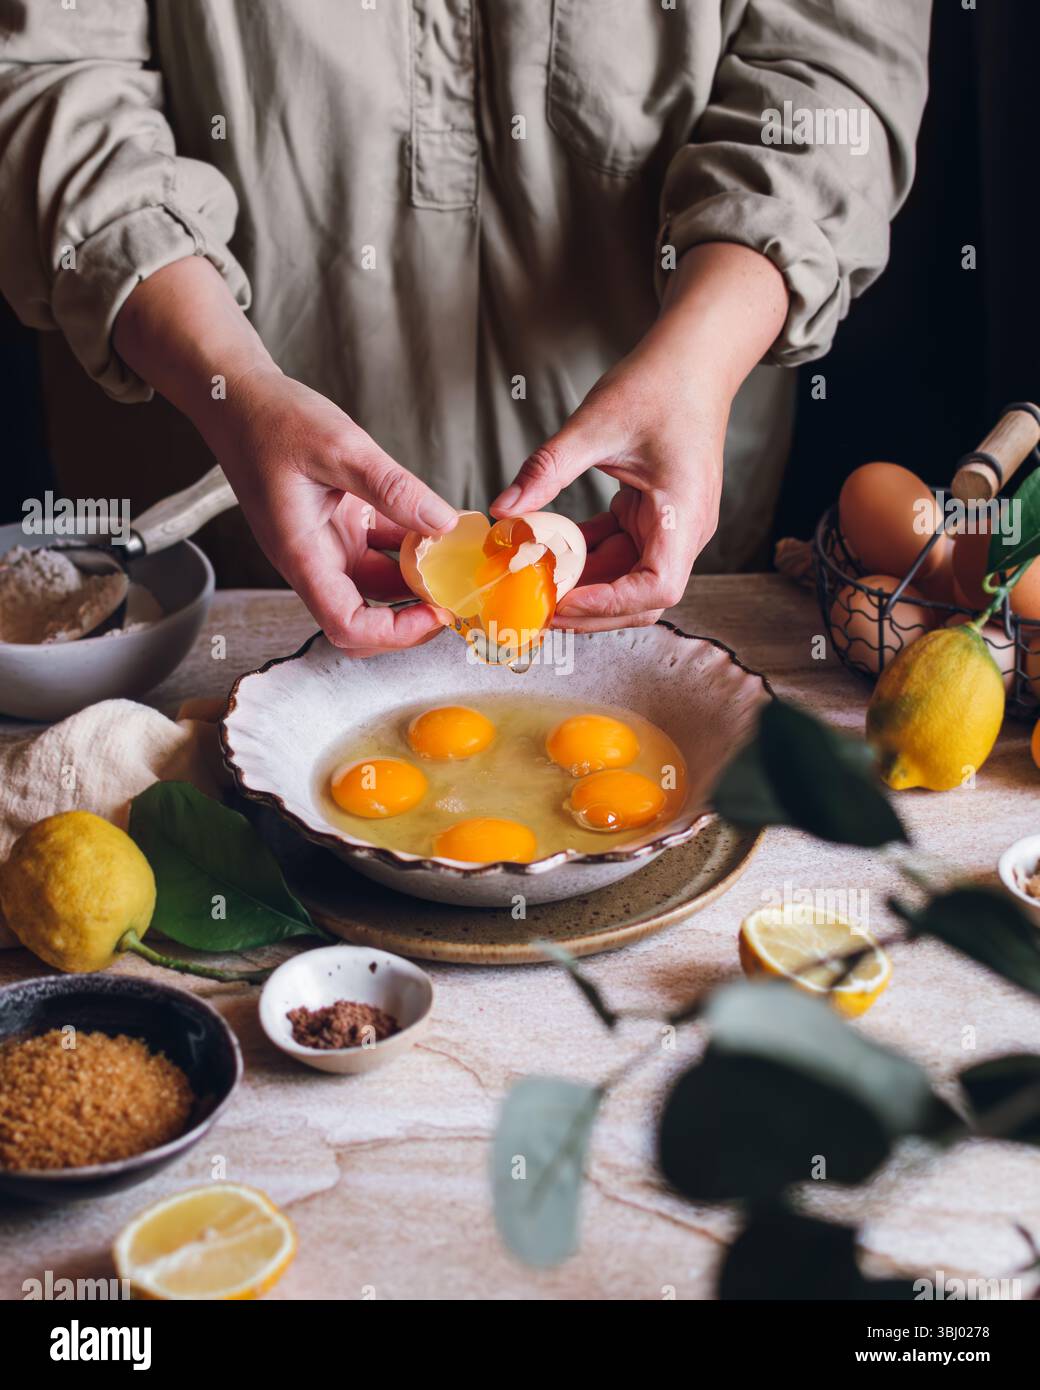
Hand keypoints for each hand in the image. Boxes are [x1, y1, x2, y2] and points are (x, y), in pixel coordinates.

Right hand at [112, 257, 456, 654]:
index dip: (393, 633)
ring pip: (378, 584)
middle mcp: (313, 559)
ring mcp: (326, 544)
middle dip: (410, 616)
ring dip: (415, 580)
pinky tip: (438, 527)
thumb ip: (392, 489)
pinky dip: (410, 546)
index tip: (434, 613)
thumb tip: (443, 523)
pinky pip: (379, 550)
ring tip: (455, 560)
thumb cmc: (273, 420)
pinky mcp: (338, 525)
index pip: (346, 625)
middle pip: (364, 616)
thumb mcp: (340, 448)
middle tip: (454, 595)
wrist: (241, 399)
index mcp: (302, 554)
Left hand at [490, 243, 788, 628]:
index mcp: (684, 514)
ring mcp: (669, 526)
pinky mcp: (653, 515)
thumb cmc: (661, 383)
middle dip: (590, 608)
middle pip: (640, 597)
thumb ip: (547, 469)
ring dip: (583, 585)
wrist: (694, 358)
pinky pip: (619, 551)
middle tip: (537, 607)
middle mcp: (683, 530)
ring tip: (535, 586)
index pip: (657, 587)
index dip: (611, 604)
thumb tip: (504, 509)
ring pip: (626, 579)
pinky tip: (548, 553)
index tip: (564, 601)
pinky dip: (585, 558)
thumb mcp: (595, 425)